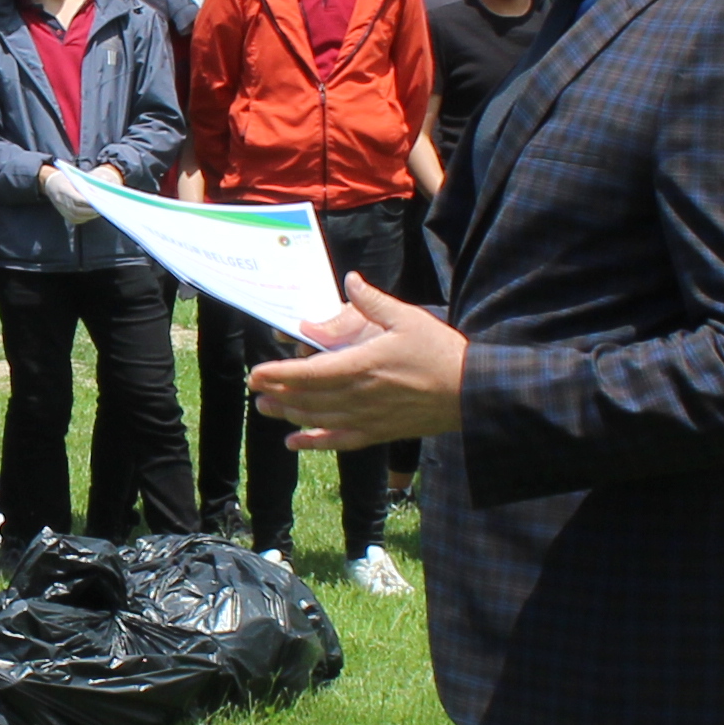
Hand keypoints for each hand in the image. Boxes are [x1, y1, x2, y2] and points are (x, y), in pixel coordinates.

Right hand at [38, 162, 103, 224]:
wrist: (52, 185)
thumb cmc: (66, 178)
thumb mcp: (75, 177)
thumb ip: (85, 185)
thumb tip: (98, 193)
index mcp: (63, 189)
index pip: (77, 199)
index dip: (88, 201)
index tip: (99, 200)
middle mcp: (61, 201)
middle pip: (78, 210)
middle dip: (92, 210)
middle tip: (104, 208)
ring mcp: (62, 210)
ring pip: (78, 216)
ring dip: (91, 215)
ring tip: (101, 210)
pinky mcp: (65, 216)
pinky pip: (77, 219)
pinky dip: (87, 217)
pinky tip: (94, 213)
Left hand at [247, 277, 469, 450]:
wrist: (469, 392)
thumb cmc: (439, 352)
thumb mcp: (408, 318)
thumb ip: (374, 302)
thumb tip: (351, 281)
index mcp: (363, 366)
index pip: (310, 374)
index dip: (280, 376)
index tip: (258, 374)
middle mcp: (360, 396)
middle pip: (308, 398)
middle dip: (277, 394)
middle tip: (254, 389)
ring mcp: (367, 417)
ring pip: (318, 419)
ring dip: (289, 415)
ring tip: (265, 409)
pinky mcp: (378, 432)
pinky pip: (339, 441)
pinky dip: (314, 443)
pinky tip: (294, 442)